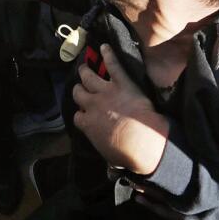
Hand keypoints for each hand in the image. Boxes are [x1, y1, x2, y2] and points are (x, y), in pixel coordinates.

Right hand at [72, 45, 170, 175]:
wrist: (141, 140)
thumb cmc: (126, 154)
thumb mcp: (111, 158)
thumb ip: (109, 159)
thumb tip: (111, 173)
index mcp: (87, 124)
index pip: (77, 116)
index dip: (81, 115)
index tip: (85, 115)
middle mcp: (91, 105)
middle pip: (78, 93)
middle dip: (79, 91)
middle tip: (82, 88)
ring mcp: (105, 92)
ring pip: (87, 76)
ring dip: (85, 72)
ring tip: (84, 67)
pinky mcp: (121, 82)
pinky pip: (113, 65)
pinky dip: (108, 54)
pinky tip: (105, 46)